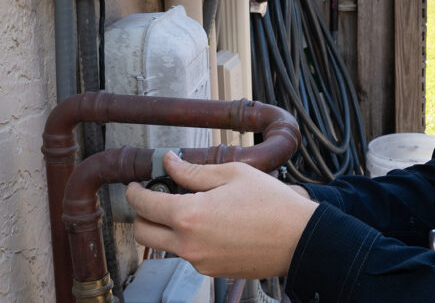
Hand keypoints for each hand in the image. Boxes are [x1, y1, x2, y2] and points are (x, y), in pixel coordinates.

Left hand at [126, 152, 317, 278]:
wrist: (299, 238)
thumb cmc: (272, 204)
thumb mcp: (233, 174)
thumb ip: (194, 171)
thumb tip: (169, 163)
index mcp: (188, 216)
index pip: (143, 204)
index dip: (134, 190)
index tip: (137, 184)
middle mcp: (188, 244)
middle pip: (143, 233)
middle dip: (143, 213)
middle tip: (155, 197)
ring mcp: (199, 261)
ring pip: (165, 246)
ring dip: (167, 227)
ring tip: (192, 207)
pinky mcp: (212, 271)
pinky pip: (189, 254)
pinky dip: (189, 239)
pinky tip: (212, 223)